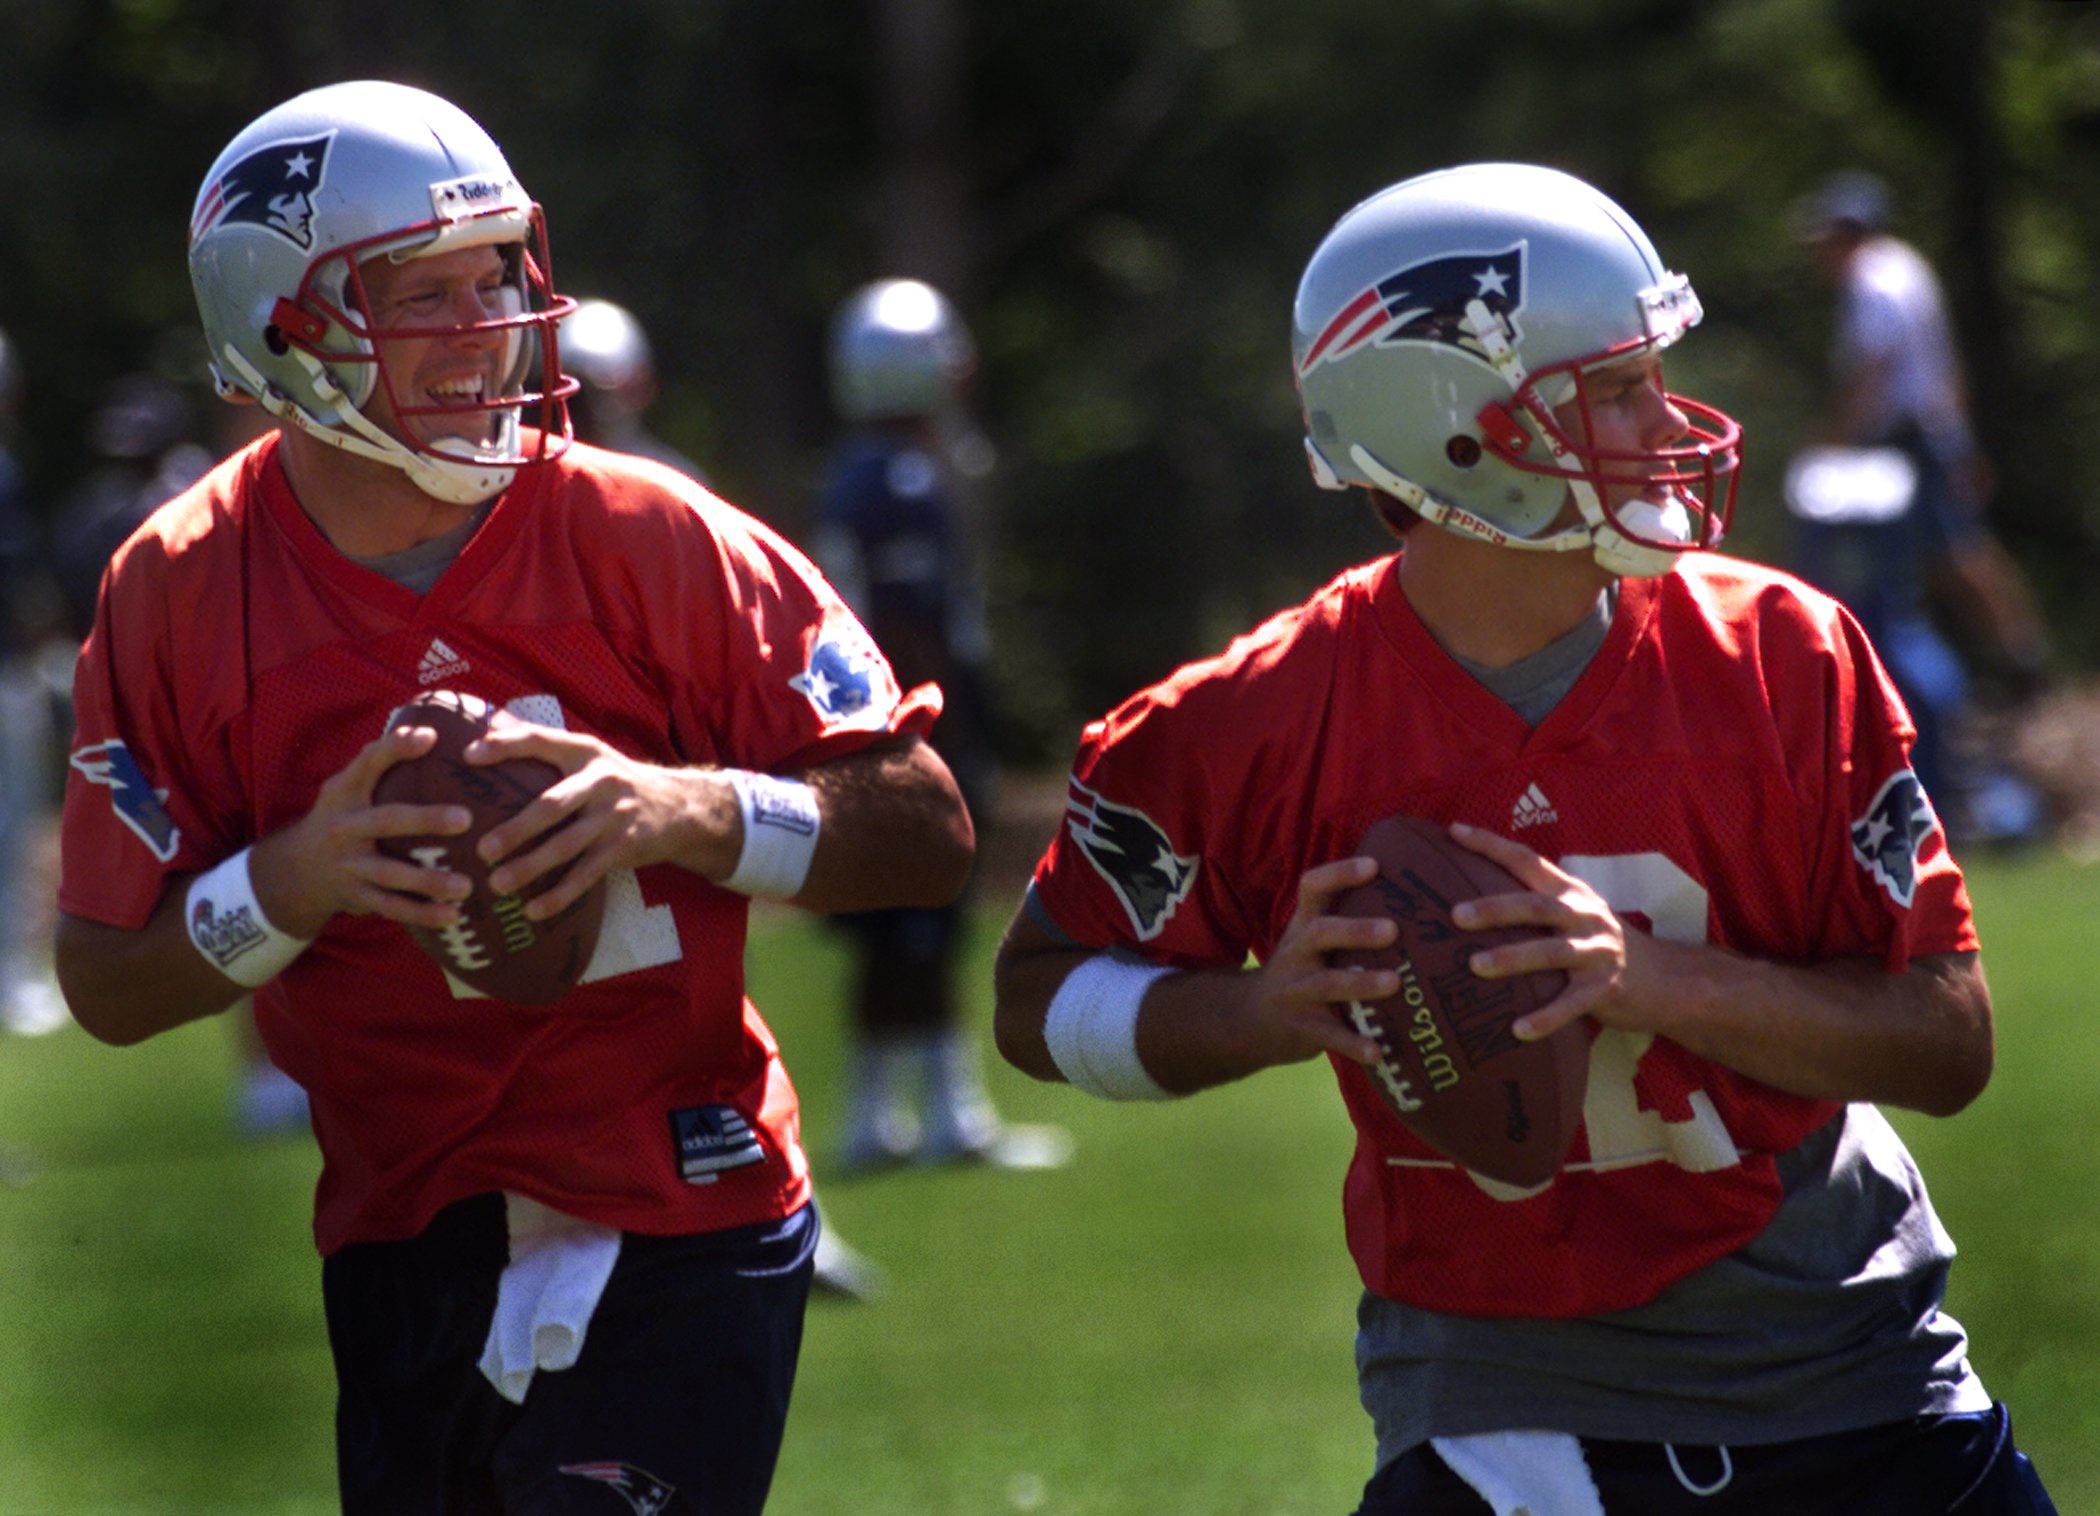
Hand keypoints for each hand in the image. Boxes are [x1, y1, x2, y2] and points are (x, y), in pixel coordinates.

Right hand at [252, 724, 474, 937]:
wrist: (295, 870)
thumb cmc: (343, 817)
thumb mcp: (349, 787)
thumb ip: (382, 764)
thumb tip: (440, 726)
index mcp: (345, 791)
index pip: (368, 762)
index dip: (397, 747)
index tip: (432, 736)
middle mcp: (344, 826)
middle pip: (387, 820)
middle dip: (426, 819)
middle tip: (467, 819)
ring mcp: (349, 864)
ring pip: (391, 873)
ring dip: (430, 880)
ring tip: (466, 885)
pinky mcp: (357, 895)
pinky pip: (393, 907)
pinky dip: (423, 914)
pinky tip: (454, 916)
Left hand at [465, 719, 735, 919]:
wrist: (679, 807)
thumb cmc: (617, 782)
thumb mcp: (591, 756)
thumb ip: (548, 749)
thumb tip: (483, 738)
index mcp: (585, 752)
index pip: (540, 740)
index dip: (505, 745)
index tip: (468, 757)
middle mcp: (601, 781)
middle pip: (552, 805)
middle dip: (516, 829)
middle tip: (483, 850)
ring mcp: (614, 816)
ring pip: (567, 846)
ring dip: (531, 867)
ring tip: (498, 884)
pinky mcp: (623, 847)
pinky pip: (586, 874)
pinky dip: (559, 894)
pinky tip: (534, 909)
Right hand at [1228, 855, 1395, 1070]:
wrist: (1250, 1020)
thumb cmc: (1300, 972)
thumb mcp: (1309, 941)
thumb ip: (1344, 921)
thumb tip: (1410, 895)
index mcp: (1303, 927)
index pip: (1313, 887)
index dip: (1340, 874)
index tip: (1375, 865)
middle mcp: (1296, 953)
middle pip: (1321, 933)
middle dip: (1356, 930)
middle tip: (1394, 929)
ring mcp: (1295, 991)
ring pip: (1327, 984)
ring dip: (1361, 983)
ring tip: (1396, 983)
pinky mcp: (1300, 1028)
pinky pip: (1329, 1036)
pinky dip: (1354, 1044)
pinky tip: (1379, 1052)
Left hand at [1444, 821, 1661, 1042]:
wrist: (1666, 979)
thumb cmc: (1599, 943)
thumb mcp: (1575, 913)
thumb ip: (1535, 902)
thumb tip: (1468, 897)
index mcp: (1571, 892)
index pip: (1528, 860)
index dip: (1492, 845)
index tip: (1454, 832)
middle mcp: (1584, 915)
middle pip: (1537, 906)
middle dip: (1496, 909)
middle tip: (1455, 915)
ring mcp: (1598, 952)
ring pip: (1552, 952)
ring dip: (1513, 959)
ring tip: (1475, 966)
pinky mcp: (1607, 989)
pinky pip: (1572, 1004)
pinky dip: (1545, 1017)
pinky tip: (1517, 1031)